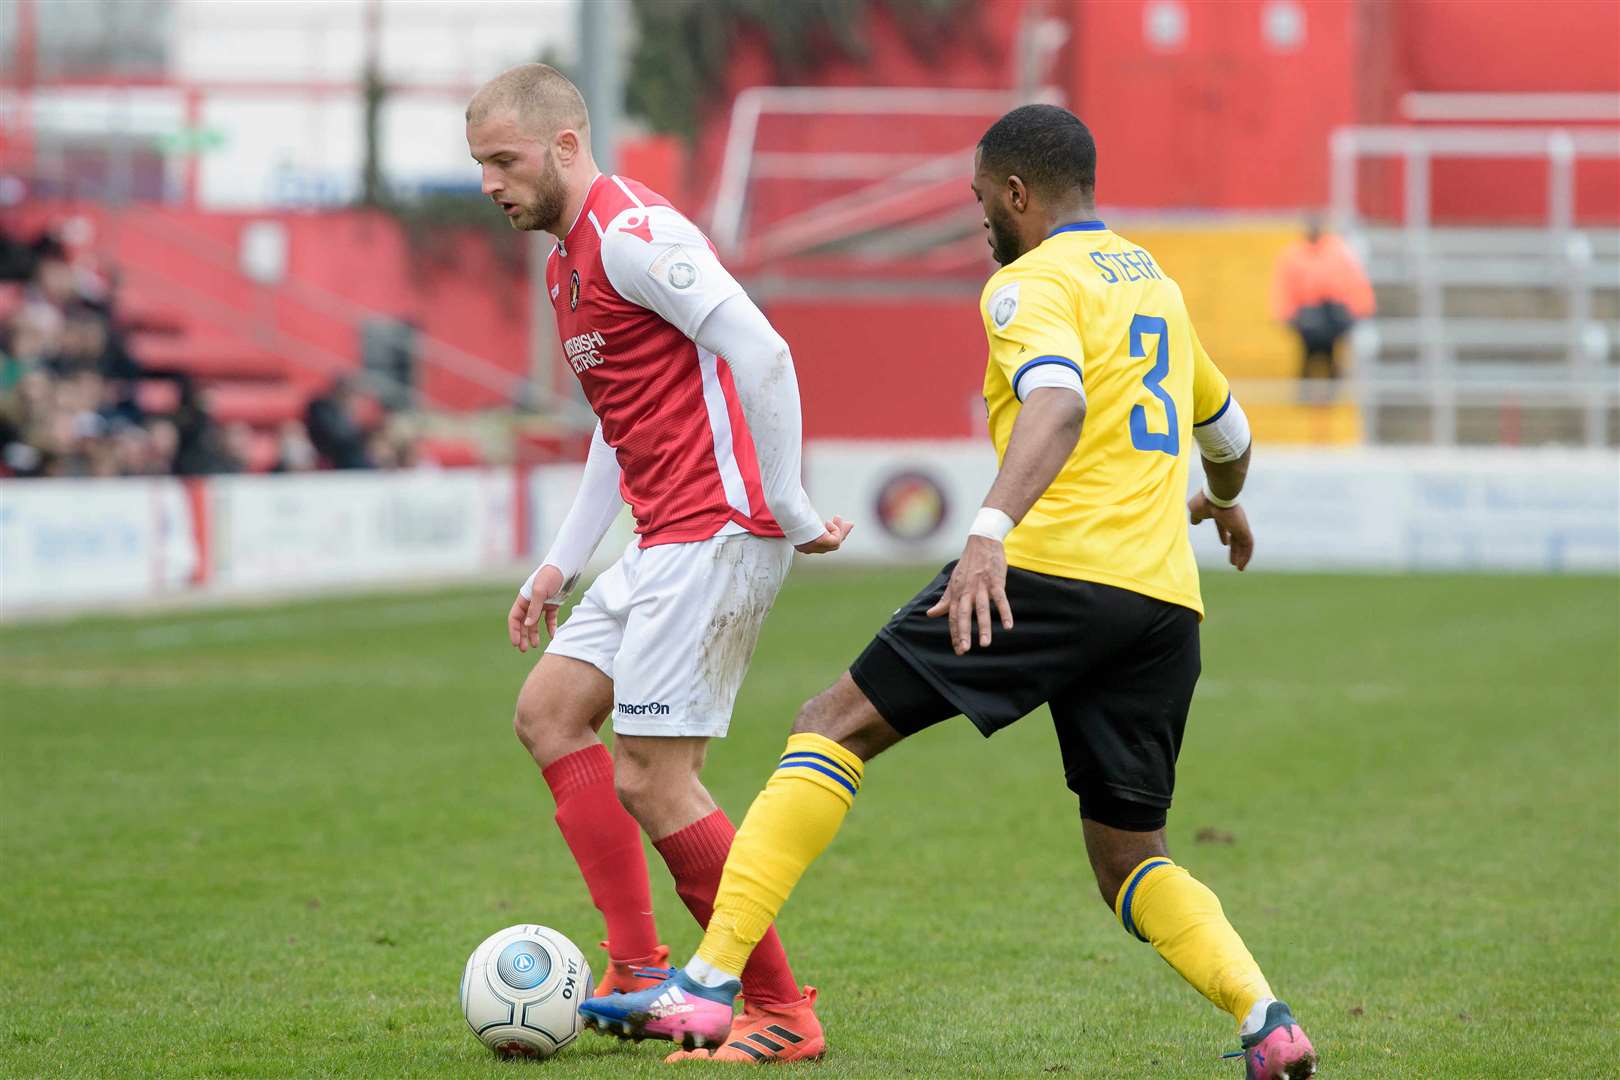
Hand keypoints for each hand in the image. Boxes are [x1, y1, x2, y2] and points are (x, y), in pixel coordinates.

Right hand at [508, 565, 563, 651]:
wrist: (567, 567)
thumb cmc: (551, 575)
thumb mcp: (540, 591)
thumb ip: (534, 608)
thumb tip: (527, 625)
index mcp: (523, 598)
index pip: (515, 618)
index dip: (514, 631)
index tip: (516, 643)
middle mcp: (531, 602)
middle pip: (523, 622)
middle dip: (522, 636)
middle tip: (523, 649)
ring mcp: (542, 604)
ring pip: (535, 623)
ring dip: (534, 634)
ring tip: (535, 645)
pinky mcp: (553, 605)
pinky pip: (549, 619)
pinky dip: (550, 627)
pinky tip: (552, 636)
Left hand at [795, 515, 853, 554]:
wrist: (788, 510)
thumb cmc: (792, 510)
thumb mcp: (805, 516)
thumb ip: (814, 520)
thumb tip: (821, 514)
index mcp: (801, 544)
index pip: (821, 546)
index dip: (832, 536)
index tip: (837, 526)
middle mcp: (807, 549)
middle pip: (830, 546)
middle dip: (841, 534)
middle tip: (849, 524)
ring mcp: (813, 548)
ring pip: (835, 544)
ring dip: (840, 531)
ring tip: (838, 517)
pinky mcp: (820, 543)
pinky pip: (835, 540)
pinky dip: (836, 530)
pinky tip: (829, 522)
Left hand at [925, 535, 1012, 654]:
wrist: (982, 542)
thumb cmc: (968, 564)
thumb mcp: (954, 582)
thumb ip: (945, 600)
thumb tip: (930, 614)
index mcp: (956, 592)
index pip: (954, 616)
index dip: (955, 633)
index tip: (958, 649)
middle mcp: (967, 591)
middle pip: (964, 615)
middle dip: (963, 633)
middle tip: (964, 650)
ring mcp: (981, 586)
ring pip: (981, 609)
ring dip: (983, 627)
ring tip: (985, 644)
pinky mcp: (995, 581)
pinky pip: (1000, 599)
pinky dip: (1004, 612)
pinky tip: (1008, 626)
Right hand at [1188, 492, 1253, 570]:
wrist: (1216, 495)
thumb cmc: (1205, 500)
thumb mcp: (1196, 510)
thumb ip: (1196, 516)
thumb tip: (1195, 522)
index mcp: (1222, 514)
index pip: (1225, 527)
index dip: (1224, 535)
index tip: (1225, 543)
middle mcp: (1233, 520)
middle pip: (1236, 537)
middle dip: (1234, 549)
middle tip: (1233, 560)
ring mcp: (1240, 525)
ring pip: (1243, 543)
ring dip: (1241, 556)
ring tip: (1239, 568)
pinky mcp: (1244, 530)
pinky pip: (1248, 546)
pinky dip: (1246, 556)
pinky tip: (1242, 565)